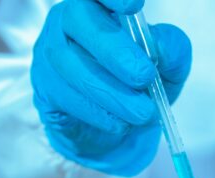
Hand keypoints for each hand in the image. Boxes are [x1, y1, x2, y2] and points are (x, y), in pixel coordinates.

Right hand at [30, 0, 191, 176]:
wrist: (115, 129)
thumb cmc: (139, 85)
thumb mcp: (168, 66)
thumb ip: (171, 50)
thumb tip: (159, 47)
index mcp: (99, 5)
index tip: (134, 5)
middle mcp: (67, 21)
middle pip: (79, 19)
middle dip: (115, 50)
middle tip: (144, 76)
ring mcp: (49, 52)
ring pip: (70, 63)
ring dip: (111, 91)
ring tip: (143, 112)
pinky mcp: (43, 87)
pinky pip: (63, 95)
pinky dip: (96, 112)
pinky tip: (120, 123)